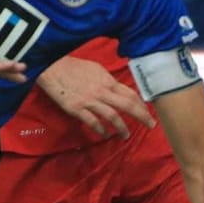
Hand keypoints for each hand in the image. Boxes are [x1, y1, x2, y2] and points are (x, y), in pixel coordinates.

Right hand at [35, 57, 153, 138]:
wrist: (52, 67)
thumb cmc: (74, 66)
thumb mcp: (95, 69)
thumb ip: (107, 81)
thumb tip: (118, 90)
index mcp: (107, 80)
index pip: (130, 94)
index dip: (141, 105)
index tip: (148, 113)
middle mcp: (101, 91)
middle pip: (127, 105)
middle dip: (141, 116)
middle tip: (151, 126)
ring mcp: (89, 100)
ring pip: (112, 116)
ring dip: (122, 127)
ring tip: (126, 135)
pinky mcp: (76, 109)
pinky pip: (93, 122)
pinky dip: (101, 130)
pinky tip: (106, 134)